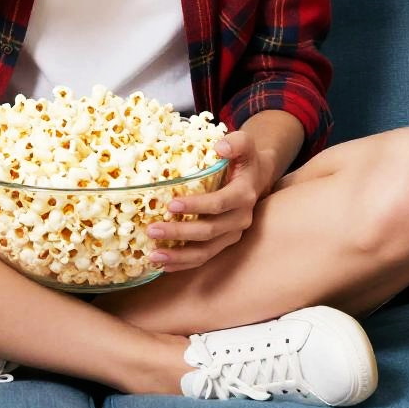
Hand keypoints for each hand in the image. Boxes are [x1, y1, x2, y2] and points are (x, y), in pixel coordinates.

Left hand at [144, 131, 281, 273]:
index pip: (218, 204)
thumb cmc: (244, 158)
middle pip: (208, 231)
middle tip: (152, 230)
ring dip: (179, 255)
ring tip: (153, 256)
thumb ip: (236, 142)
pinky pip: (204, 257)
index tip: (171, 205)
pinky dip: (183, 263)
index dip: (196, 206)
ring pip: (205, 251)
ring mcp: (232, 234)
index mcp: (244, 195)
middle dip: (179, 233)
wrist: (257, 177)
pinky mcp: (224, 242)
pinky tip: (163, 264)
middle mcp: (240, 219)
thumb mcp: (245, 144)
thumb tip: (220, 147)